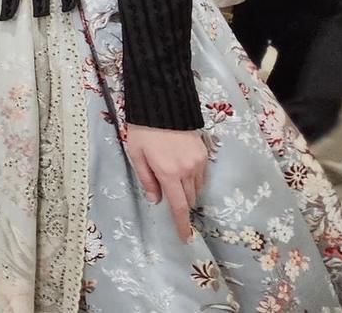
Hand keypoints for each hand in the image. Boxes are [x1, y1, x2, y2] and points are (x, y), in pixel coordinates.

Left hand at [124, 124, 207, 240]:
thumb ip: (147, 180)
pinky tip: (184, 171)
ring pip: (197, 188)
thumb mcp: (136, 156)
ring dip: (188, 191)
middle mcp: (187, 170)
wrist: (163, 104)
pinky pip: (202, 175)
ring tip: (175, 181)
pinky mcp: (205, 152)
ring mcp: (199, 161)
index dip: (182, 224)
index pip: (179, 206)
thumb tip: (156, 200)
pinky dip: (194, 179)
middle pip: (189, 199)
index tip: (186, 237)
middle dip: (182, 204)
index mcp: (168, 172)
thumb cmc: (144, 131)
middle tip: (172, 200)